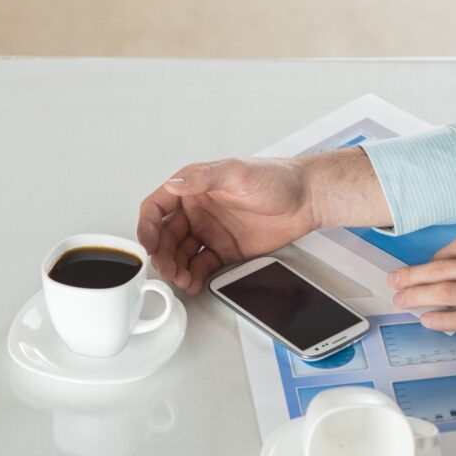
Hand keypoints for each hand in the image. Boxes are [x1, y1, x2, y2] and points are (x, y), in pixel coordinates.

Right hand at [137, 157, 317, 294]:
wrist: (308, 199)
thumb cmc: (276, 178)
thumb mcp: (238, 172)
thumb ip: (204, 178)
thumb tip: (174, 184)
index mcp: (194, 188)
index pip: (158, 207)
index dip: (147, 226)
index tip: (147, 245)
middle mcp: (198, 210)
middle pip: (166, 236)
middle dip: (162, 255)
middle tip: (167, 270)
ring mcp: (211, 231)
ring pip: (182, 254)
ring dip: (176, 268)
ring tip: (181, 279)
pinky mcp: (226, 250)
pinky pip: (202, 266)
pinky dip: (194, 276)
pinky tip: (193, 283)